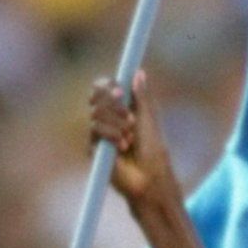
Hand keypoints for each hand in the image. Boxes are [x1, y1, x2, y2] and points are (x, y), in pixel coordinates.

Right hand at [88, 71, 177, 215]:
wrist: (149, 176)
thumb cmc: (154, 149)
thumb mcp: (149, 118)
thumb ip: (142, 96)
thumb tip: (138, 71)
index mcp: (122, 107)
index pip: (105, 87)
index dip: (108, 86)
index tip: (120, 92)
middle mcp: (109, 117)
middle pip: (97, 96)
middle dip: (114, 106)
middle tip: (130, 119)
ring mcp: (100, 132)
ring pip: (96, 113)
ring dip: (116, 124)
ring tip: (130, 139)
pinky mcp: (94, 147)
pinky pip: (95, 130)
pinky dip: (111, 135)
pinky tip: (123, 147)